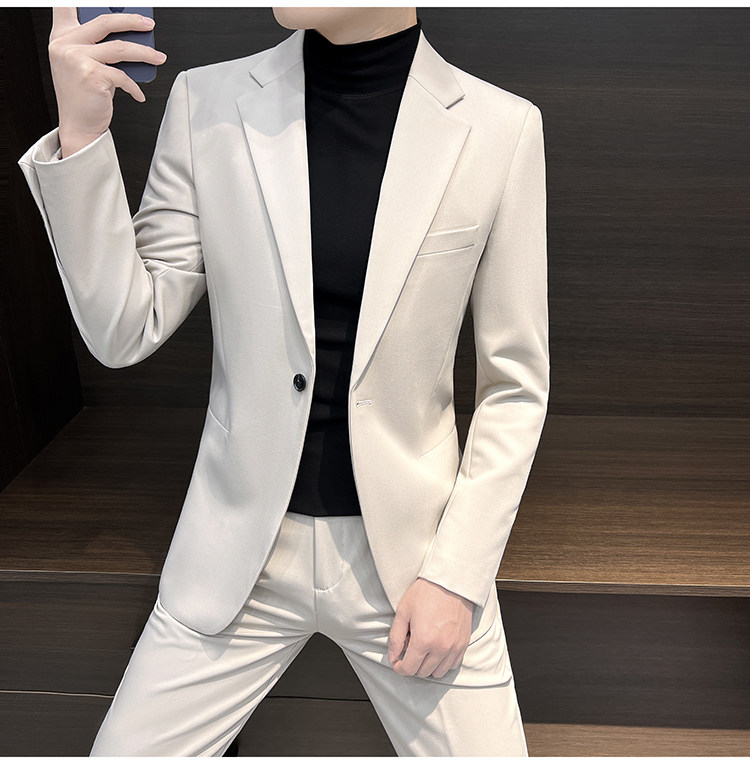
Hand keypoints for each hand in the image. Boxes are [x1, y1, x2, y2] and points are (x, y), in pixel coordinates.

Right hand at [48, 8, 167, 155]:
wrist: (78, 126)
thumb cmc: (82, 96)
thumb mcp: (81, 64)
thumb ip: (95, 45)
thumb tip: (129, 35)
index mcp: (61, 36)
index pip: (66, 6)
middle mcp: (66, 44)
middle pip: (105, 21)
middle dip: (132, 20)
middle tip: (149, 25)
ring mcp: (78, 59)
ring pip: (121, 48)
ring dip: (145, 53)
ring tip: (159, 57)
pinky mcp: (93, 76)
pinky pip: (124, 76)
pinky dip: (135, 86)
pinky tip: (139, 93)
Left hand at [387, 577, 472, 678]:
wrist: (450, 581)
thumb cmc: (425, 593)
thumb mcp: (403, 611)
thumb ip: (395, 638)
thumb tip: (392, 657)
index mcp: (423, 641)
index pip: (409, 669)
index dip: (399, 668)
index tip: (397, 662)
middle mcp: (440, 648)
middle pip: (422, 672)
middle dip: (412, 665)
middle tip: (410, 648)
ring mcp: (454, 647)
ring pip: (438, 672)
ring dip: (428, 666)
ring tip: (424, 648)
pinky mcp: (464, 643)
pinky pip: (452, 664)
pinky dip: (443, 662)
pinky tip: (437, 649)